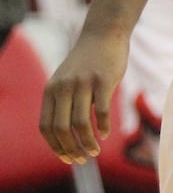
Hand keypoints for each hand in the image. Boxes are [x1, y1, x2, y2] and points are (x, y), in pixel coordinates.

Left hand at [39, 28, 128, 163]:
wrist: (105, 33)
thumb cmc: (88, 61)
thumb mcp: (67, 80)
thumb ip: (64, 102)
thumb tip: (68, 134)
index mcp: (51, 90)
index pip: (46, 127)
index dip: (55, 146)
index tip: (67, 158)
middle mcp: (63, 88)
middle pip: (61, 128)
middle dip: (71, 149)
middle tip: (83, 159)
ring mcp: (83, 84)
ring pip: (81, 123)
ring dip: (87, 142)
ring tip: (95, 151)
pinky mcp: (104, 81)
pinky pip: (101, 111)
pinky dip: (103, 126)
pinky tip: (106, 134)